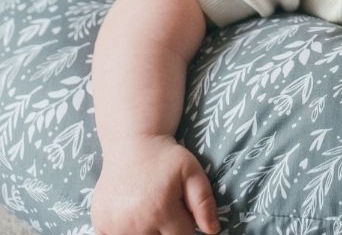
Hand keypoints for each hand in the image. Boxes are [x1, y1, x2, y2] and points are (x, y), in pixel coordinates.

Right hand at [91, 135, 218, 234]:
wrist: (132, 143)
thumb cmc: (165, 157)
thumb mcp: (191, 171)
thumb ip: (204, 202)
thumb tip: (212, 231)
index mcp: (161, 211)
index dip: (186, 224)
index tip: (182, 208)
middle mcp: (136, 224)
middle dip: (166, 228)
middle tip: (164, 206)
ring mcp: (115, 227)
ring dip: (147, 230)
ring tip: (149, 207)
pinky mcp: (101, 225)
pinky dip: (126, 231)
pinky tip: (131, 214)